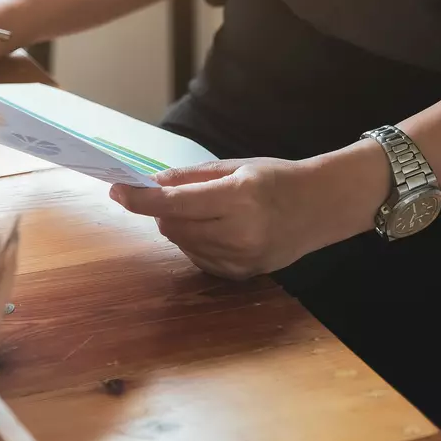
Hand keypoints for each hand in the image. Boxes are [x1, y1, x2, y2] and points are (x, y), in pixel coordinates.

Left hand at [108, 158, 337, 279]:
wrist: (324, 206)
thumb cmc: (279, 178)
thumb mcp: (236, 166)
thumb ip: (191, 177)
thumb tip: (152, 184)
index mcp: (238, 198)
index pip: (174, 203)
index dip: (140, 199)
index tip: (117, 190)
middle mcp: (239, 234)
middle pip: (172, 227)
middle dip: (160, 211)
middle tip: (169, 195)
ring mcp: (242, 259)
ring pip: (183, 244)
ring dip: (177, 227)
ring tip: (202, 210)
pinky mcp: (242, 274)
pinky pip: (199, 259)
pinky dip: (194, 242)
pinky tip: (214, 228)